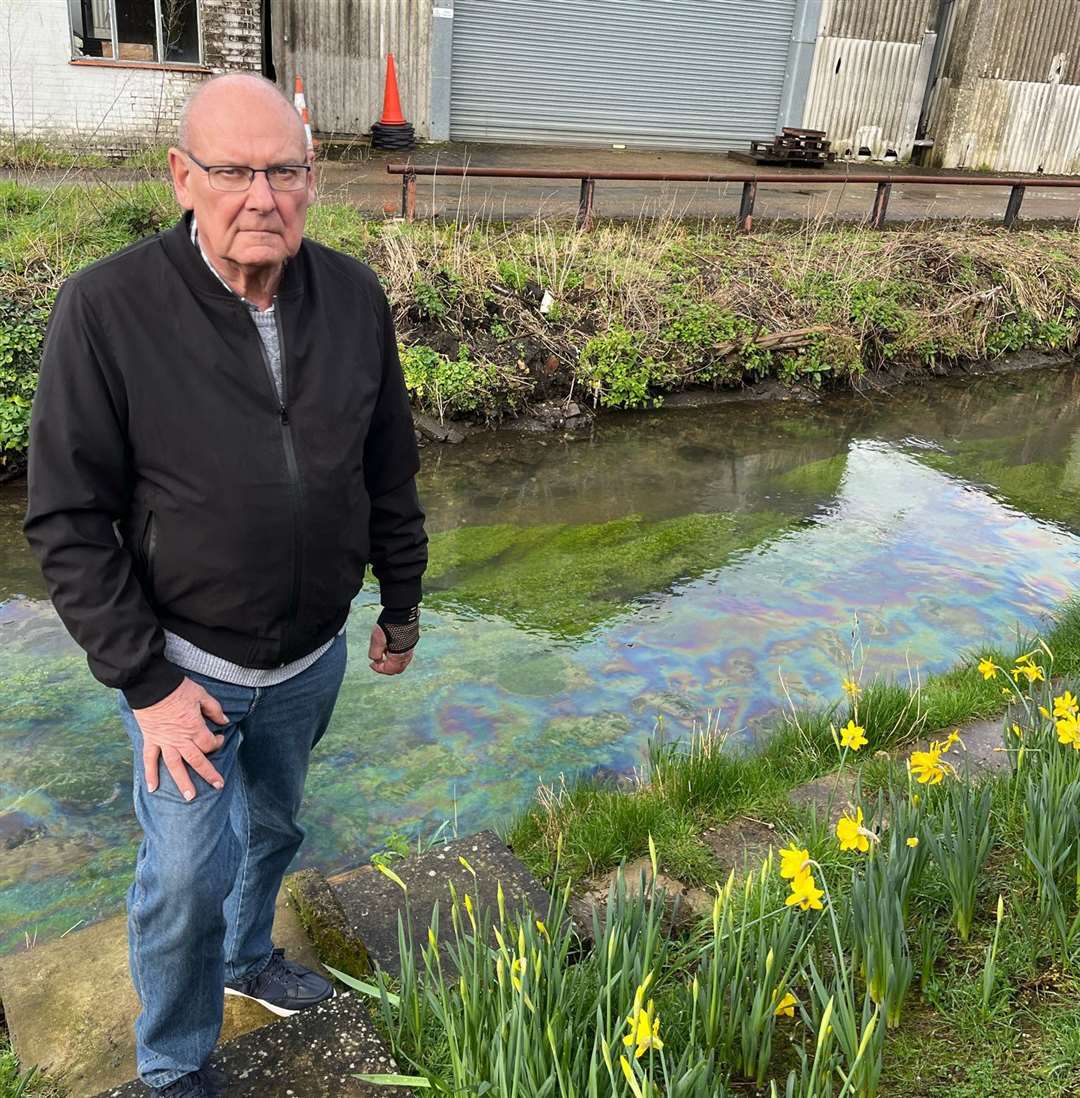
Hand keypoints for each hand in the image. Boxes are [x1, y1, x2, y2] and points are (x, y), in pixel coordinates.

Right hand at [131, 677, 227, 799]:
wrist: (152, 686)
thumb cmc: (178, 689)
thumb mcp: (202, 695)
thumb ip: (214, 709)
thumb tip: (225, 721)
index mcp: (194, 728)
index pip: (209, 743)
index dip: (216, 743)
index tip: (218, 738)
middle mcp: (180, 739)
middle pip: (196, 760)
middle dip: (208, 774)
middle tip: (217, 786)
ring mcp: (164, 741)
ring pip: (174, 766)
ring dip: (182, 782)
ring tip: (189, 797)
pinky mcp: (151, 739)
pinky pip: (150, 759)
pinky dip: (150, 774)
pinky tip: (152, 788)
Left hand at [368, 622, 414, 674]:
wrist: (402, 611)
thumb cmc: (389, 623)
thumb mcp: (377, 639)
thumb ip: (375, 653)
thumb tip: (375, 660)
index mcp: (399, 656)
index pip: (389, 670)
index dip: (378, 669)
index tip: (371, 664)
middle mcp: (407, 654)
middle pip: (397, 669)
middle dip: (386, 668)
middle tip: (378, 662)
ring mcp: (411, 648)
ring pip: (402, 663)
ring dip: (392, 662)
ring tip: (384, 653)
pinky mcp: (412, 642)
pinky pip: (405, 655)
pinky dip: (397, 656)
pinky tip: (391, 647)